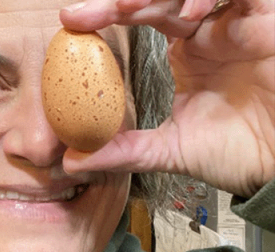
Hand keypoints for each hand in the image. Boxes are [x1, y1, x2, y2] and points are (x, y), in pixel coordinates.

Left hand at [60, 0, 274, 197]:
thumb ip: (125, 150)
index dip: (107, 14)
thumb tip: (73, 161)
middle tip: (80, 15)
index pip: (142, 18)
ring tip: (124, 9)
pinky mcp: (265, 18)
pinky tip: (188, 15)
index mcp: (188, 53)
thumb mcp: (170, 150)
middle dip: (117, 1)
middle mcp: (208, 32)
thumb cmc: (238, 153)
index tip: (70, 23)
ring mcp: (236, 22)